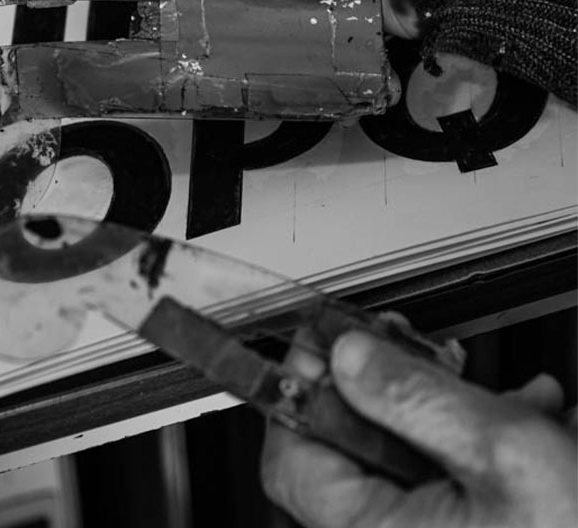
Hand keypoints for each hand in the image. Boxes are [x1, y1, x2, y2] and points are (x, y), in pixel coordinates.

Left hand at [261, 330, 577, 527]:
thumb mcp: (507, 456)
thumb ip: (417, 398)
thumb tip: (347, 357)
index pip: (292, 461)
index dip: (304, 393)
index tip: (329, 341)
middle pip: (356, 455)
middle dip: (395, 396)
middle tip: (417, 352)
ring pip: (416, 465)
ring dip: (456, 417)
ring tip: (511, 399)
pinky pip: (461, 488)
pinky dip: (492, 448)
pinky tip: (538, 422)